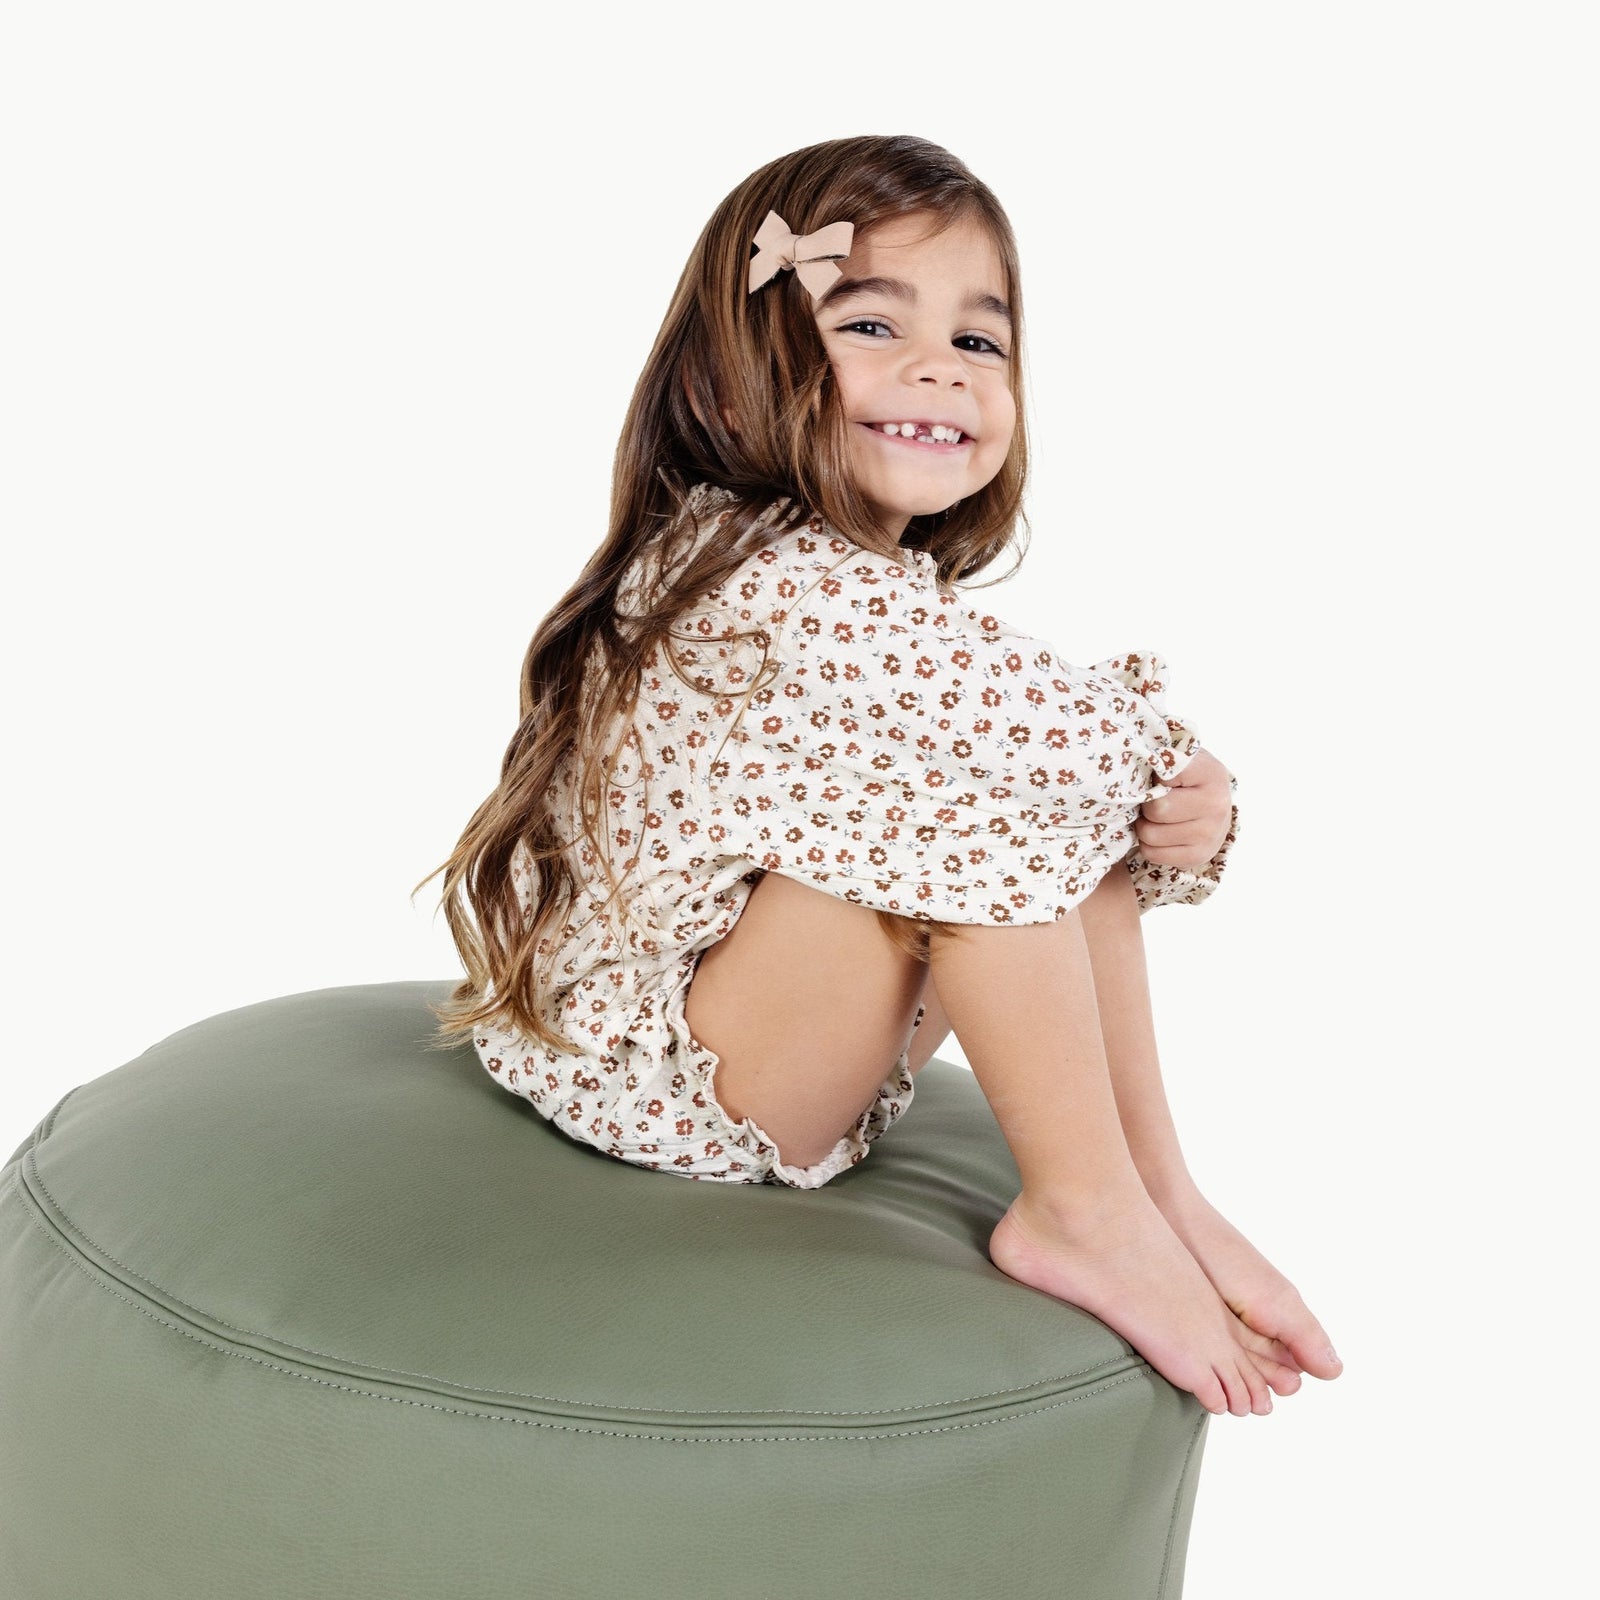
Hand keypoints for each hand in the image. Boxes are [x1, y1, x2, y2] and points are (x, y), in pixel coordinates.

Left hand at [1134, 748, 1233, 870]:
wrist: (1212, 803)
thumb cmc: (1185, 777)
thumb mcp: (1179, 757)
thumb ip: (1160, 758)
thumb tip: (1132, 762)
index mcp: (1211, 772)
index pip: (1165, 773)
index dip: (1153, 776)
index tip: (1159, 776)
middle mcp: (1217, 804)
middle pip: (1157, 809)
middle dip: (1146, 804)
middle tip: (1152, 800)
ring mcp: (1211, 834)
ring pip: (1150, 834)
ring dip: (1144, 825)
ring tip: (1155, 817)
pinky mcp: (1200, 856)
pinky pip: (1152, 853)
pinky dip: (1148, 844)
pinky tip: (1160, 832)